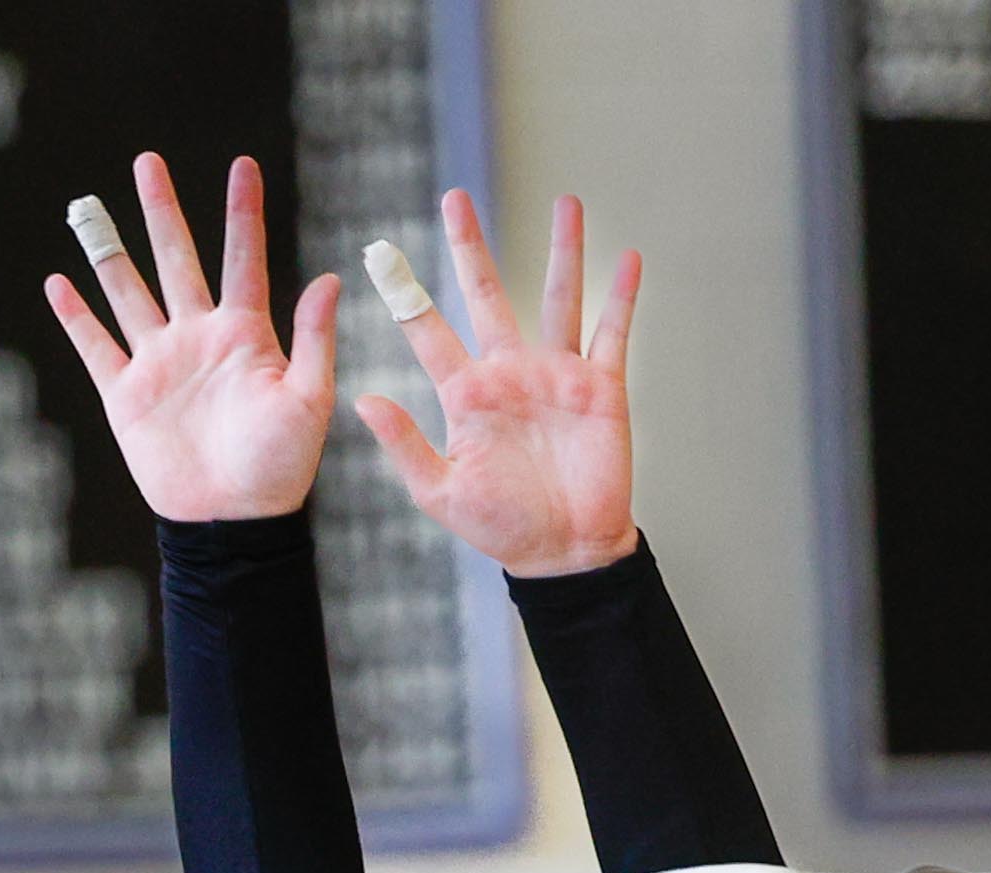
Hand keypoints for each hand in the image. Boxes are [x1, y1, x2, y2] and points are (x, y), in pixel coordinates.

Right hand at [48, 154, 337, 522]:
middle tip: (149, 161)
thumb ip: (315, 339)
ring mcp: (159, 363)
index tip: (243, 166)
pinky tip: (58, 283)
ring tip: (87, 207)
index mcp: (245, 335)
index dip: (243, 213)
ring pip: (128, 291)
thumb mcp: (309, 401)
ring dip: (108, 251)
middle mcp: (198, 337)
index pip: (243, 259)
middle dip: (161, 210)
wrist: (231, 522)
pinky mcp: (126, 396)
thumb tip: (332, 276)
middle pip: (176, 258)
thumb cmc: (280, 468)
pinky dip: (76, 317)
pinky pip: (96, 347)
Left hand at [357, 190, 640, 577]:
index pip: (429, 331)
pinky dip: (622, 296)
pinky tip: (628, 258)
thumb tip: (362, 399)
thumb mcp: (441, 492)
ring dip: (563, 250)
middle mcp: (509, 373)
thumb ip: (405, 445)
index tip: (380, 251)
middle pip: (487, 294)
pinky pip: (613, 333)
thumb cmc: (502, 530)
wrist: (565, 555)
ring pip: (558, 298)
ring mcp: (556, 376)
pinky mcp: (601, 389)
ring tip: (565, 201)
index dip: (404, 293)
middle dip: (471, 247)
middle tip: (455, 199)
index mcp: (467, 394)